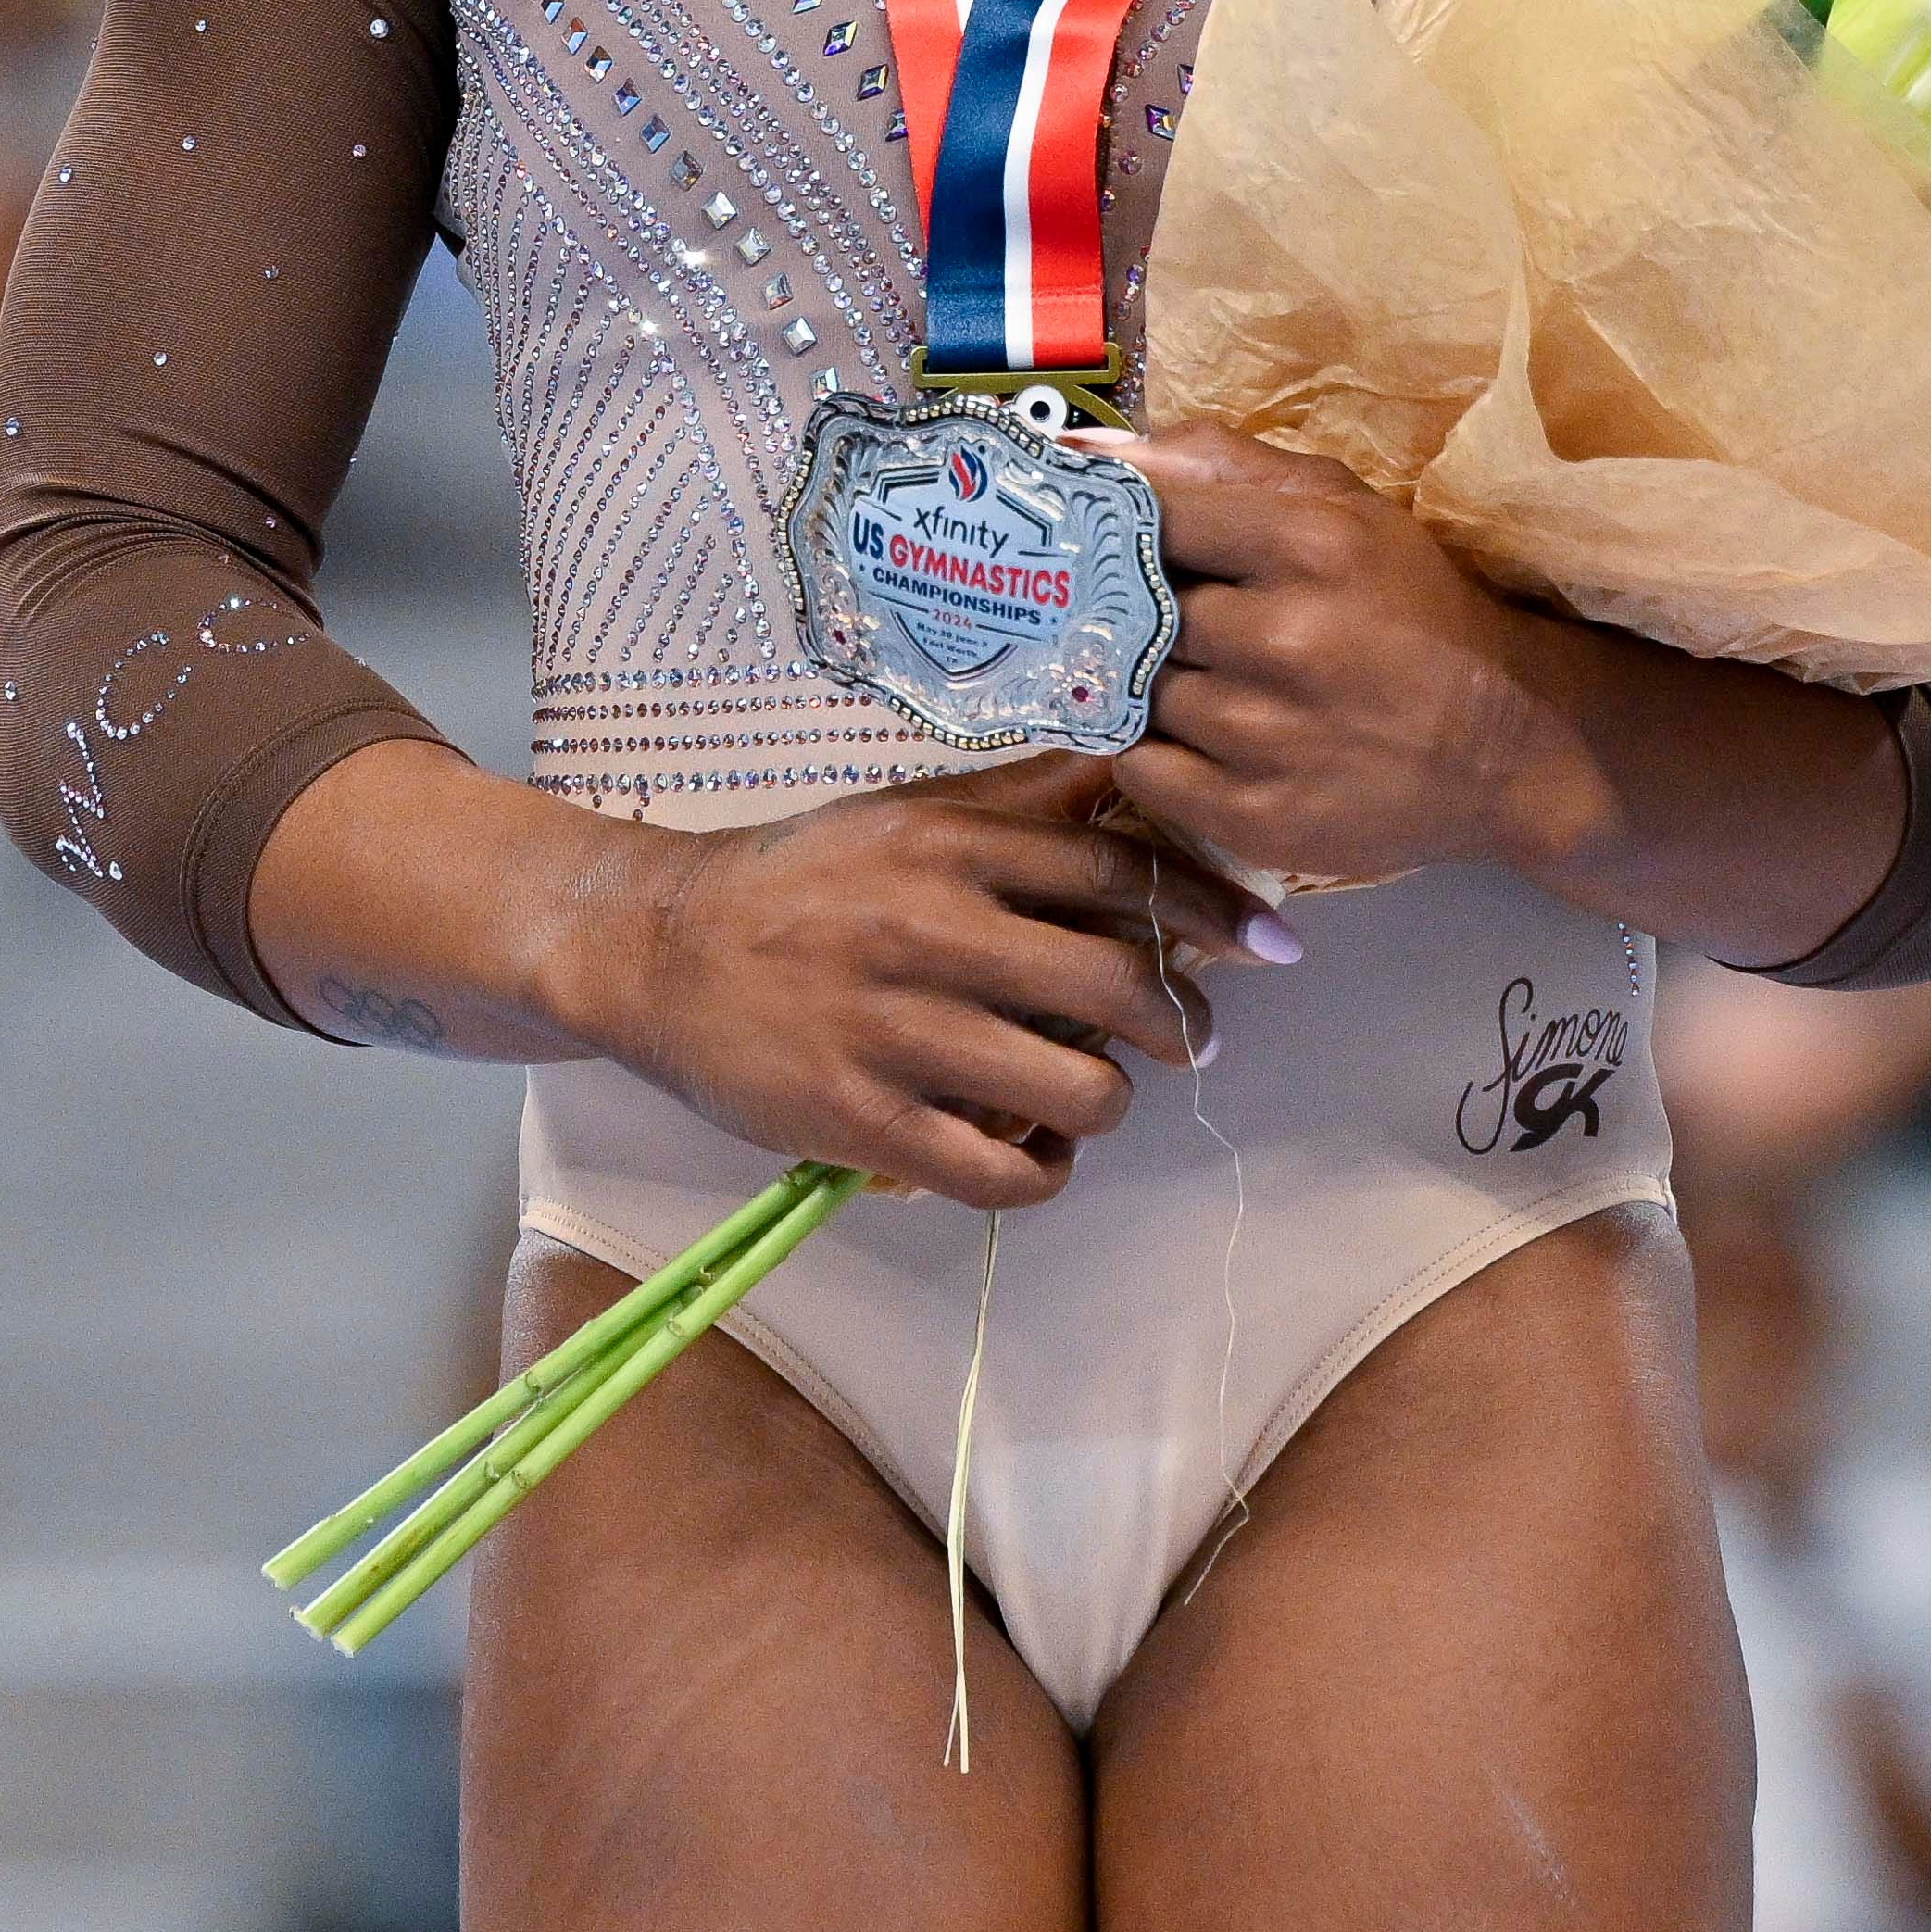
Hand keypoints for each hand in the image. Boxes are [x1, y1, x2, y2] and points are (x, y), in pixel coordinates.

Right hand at [571, 756, 1257, 1211]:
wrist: (660, 947)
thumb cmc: (804, 877)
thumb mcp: (911, 811)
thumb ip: (1024, 797)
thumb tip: (1140, 758)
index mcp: (953, 846)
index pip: (1123, 873)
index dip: (1214, 909)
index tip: (1270, 942)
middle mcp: (933, 932)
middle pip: (1119, 987)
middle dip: (1183, 1021)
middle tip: (1194, 1036)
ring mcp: (897, 1032)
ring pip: (1076, 1091)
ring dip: (1108, 1101)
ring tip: (1092, 1092)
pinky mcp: (860, 1118)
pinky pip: (1000, 1173)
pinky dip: (1044, 1173)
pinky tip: (1039, 1154)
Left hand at [1109, 421, 1613, 891]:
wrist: (1508, 744)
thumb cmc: (1412, 609)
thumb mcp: (1344, 509)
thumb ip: (1221, 466)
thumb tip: (1088, 450)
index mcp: (1312, 544)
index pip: (1153, 517)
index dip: (1116, 528)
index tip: (1101, 536)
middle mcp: (1287, 638)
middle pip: (1139, 612)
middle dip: (1141, 614)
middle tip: (1162, 619)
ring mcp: (1270, 736)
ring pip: (1136, 692)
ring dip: (1147, 684)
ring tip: (1195, 679)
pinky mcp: (1259, 817)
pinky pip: (1142, 771)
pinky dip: (1149, 751)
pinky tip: (1191, 737)